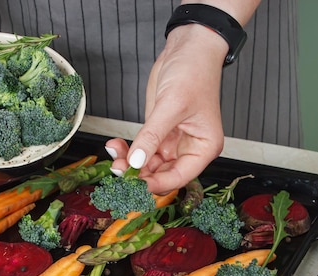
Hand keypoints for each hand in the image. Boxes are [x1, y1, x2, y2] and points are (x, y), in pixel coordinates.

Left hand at [105, 24, 228, 194]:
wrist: (188, 48)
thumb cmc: (194, 72)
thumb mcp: (172, 105)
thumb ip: (152, 136)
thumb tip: (137, 161)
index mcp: (203, 148)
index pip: (179, 176)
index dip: (156, 183)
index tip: (135, 184)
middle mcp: (189, 149)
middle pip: (161, 174)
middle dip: (139, 173)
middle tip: (118, 168)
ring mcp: (172, 142)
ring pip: (148, 165)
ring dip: (129, 162)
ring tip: (114, 154)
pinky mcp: (158, 132)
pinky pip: (141, 150)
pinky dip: (127, 150)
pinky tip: (115, 145)